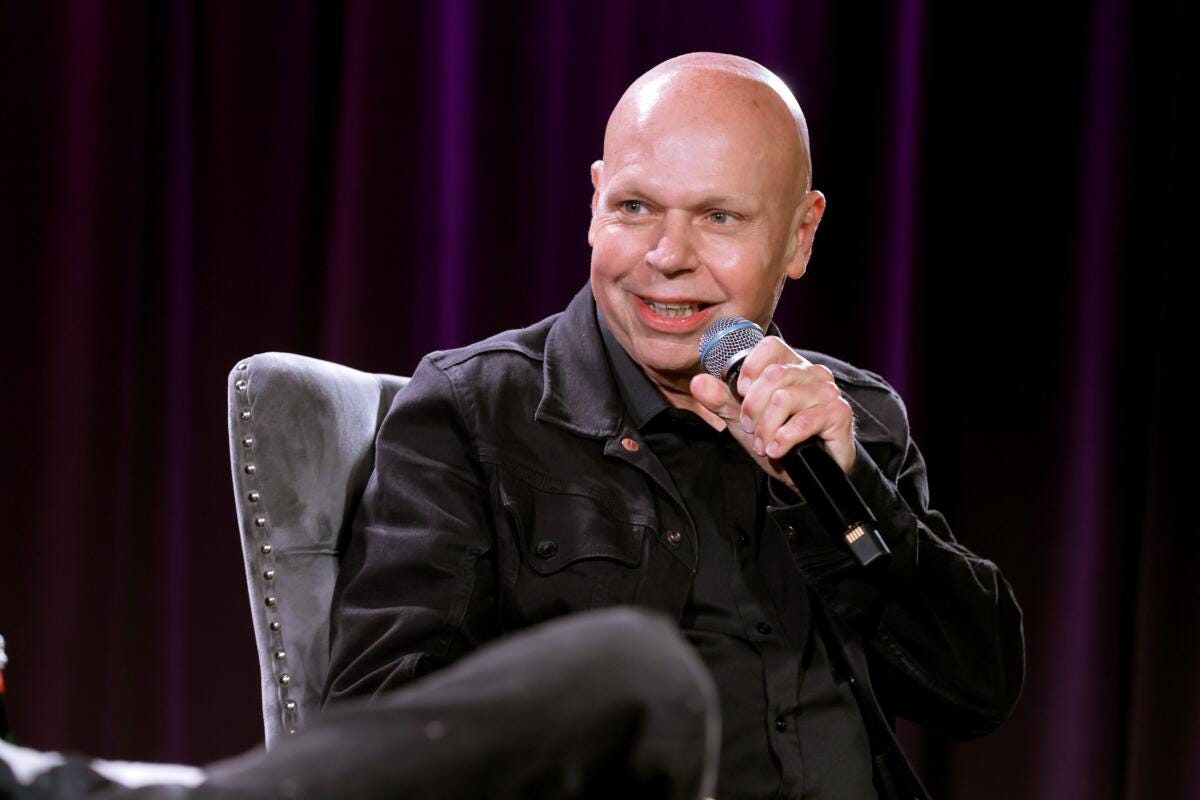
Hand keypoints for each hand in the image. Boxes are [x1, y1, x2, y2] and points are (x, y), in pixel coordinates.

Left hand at [690, 336, 856, 490]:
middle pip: (773, 376)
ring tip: (765, 444)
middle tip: (751, 429)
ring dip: (767, 428)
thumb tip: (698, 381)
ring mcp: (828, 392)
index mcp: (791, 367)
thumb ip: (721, 400)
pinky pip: (804, 421)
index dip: (750, 368)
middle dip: (753, 408)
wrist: (808, 474)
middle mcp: (813, 374)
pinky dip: (784, 439)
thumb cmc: (779, 440)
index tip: (741, 394)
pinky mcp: (839, 413)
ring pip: (784, 399)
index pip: (770, 346)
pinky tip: (778, 450)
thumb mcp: (743, 420)